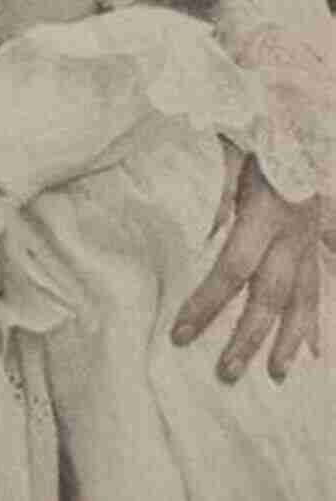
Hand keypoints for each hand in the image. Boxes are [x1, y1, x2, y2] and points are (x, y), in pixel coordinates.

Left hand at [172, 154, 321, 382]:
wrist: (297, 126)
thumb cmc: (253, 142)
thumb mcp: (225, 160)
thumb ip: (211, 196)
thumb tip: (195, 233)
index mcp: (264, 214)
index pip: (231, 269)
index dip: (207, 304)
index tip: (180, 334)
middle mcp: (293, 235)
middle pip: (270, 295)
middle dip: (249, 337)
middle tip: (226, 373)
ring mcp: (310, 241)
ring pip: (303, 298)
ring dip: (289, 339)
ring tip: (276, 374)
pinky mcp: (319, 240)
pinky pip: (319, 286)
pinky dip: (315, 320)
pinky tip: (313, 351)